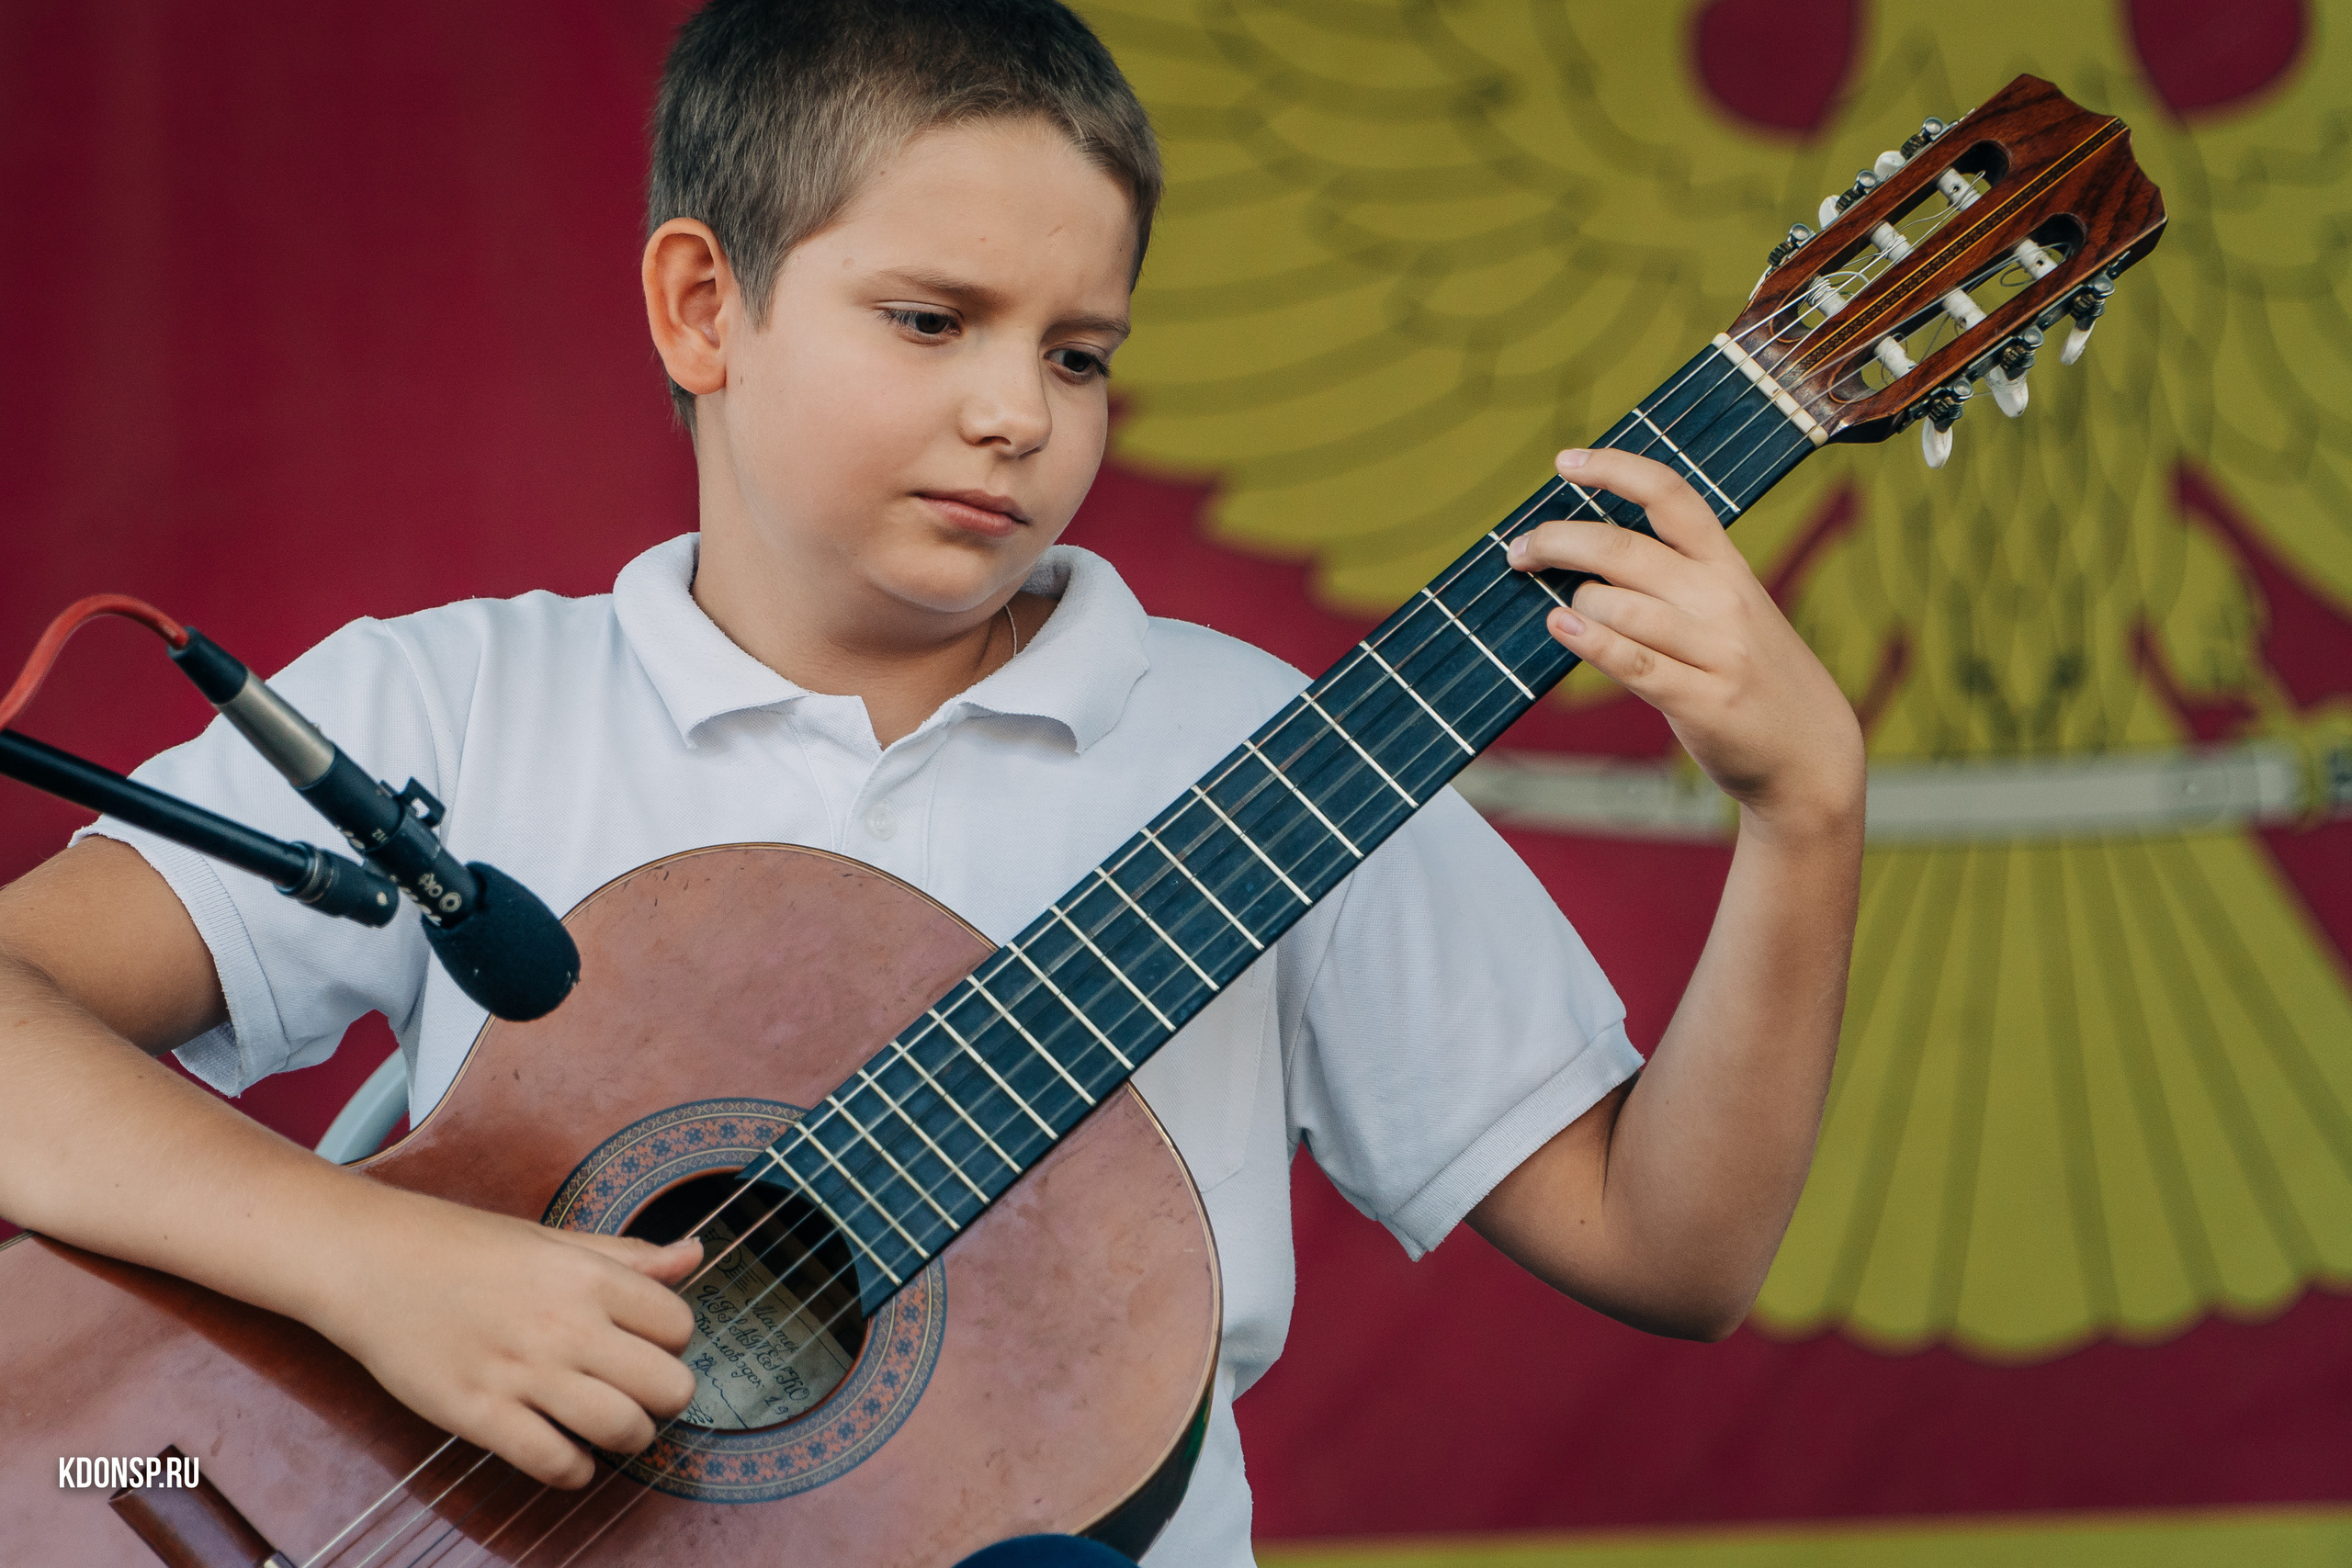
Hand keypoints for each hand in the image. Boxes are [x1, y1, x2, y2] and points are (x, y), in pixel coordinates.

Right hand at [306, 1187, 702, 1487]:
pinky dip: (574, 1470)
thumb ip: (627, 1256)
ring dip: (629, 1437)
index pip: (679, 1325)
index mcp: (588, 1276)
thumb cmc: (462, 1246)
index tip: (646, 1343)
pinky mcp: (478, 1414)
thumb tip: (694, 1254)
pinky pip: (556, 1463)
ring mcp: (522, 1373)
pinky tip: (567, 1454)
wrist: (369, 1261)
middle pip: (669, 1387)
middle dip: (663, 1397)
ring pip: (624, 1430)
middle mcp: (565, 1325)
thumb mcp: (552, 1239)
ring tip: (611, 1425)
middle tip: (638, 1391)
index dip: (670, 1340)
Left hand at [1506, 448, 1863, 839]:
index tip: (1564, 461)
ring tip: (1566, 612)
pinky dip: (1589, 640)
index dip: (1614, 469)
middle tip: (1519, 550)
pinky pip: (1633, 662)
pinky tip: (1558, 624)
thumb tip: (1587, 555)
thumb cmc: (1753, 674)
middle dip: (1558, 540)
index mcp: (1728, 566)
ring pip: (1620, 605)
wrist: (1811, 752)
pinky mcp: (1701, 701)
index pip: (1670, 495)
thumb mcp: (1732, 610)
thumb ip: (1676, 578)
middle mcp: (1724, 599)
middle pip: (1624, 548)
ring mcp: (1715, 651)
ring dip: (1578, 602)